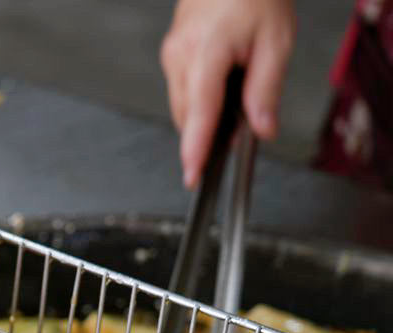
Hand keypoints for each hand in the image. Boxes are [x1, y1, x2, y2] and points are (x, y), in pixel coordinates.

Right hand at [161, 0, 294, 187]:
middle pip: (187, 115)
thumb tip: (261, 130)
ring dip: (204, 114)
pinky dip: (200, 97)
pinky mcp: (172, 52)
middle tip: (241, 131)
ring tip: (238, 93)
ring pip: (182, 104)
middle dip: (207, 133)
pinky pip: (182, 88)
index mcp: (206, 53)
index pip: (199, 112)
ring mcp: (172, 54)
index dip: (195, 148)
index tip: (193, 174)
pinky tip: (223, 83)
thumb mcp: (276, 41)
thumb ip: (265, 91)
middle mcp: (180, 55)